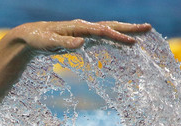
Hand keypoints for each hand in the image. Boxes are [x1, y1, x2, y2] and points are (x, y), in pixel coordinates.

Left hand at [12, 20, 151, 53]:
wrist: (32, 35)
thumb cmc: (40, 39)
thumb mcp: (49, 43)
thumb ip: (65, 44)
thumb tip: (81, 43)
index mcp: (79, 27)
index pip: (103, 31)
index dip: (118, 37)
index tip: (132, 43)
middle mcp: (84, 26)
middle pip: (111, 26)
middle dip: (129, 29)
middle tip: (148, 29)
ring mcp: (85, 31)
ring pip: (109, 29)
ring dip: (125, 31)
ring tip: (142, 33)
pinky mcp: (83, 37)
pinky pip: (103, 37)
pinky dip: (114, 38)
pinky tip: (122, 43)